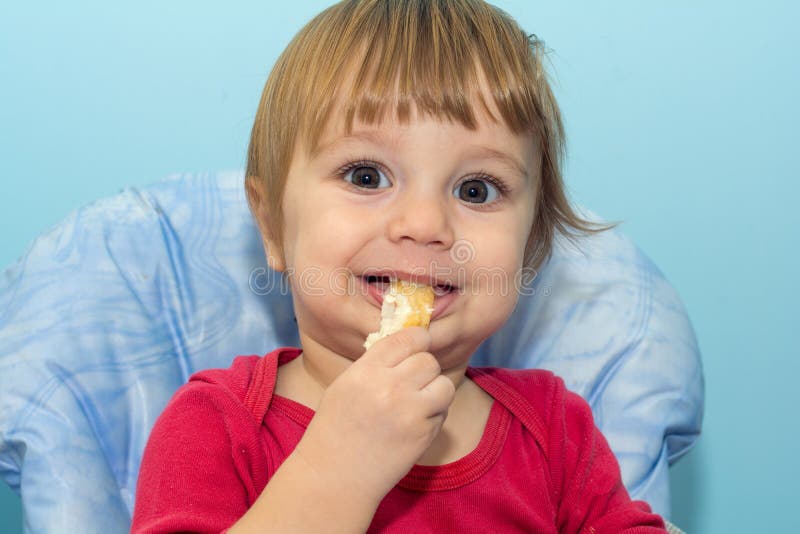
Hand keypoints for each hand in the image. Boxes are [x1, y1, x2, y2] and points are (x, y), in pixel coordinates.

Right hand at [293, 327, 455, 502]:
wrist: (334, 477)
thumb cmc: (335, 429)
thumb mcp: (345, 385)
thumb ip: (375, 364)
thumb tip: (408, 345)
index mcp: (365, 371)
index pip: (407, 338)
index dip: (417, 340)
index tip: (418, 347)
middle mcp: (389, 387)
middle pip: (428, 361)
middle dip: (424, 370)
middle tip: (413, 383)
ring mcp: (410, 412)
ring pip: (444, 384)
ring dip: (435, 391)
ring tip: (418, 402)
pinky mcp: (423, 435)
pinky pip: (443, 412)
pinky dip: (434, 415)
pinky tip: (414, 425)